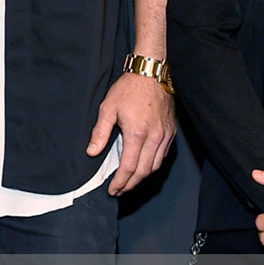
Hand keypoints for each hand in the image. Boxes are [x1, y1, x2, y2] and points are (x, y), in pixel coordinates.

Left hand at [90, 72, 176, 194]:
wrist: (151, 74)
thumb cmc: (129, 89)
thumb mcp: (108, 108)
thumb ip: (100, 133)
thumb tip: (92, 152)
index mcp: (136, 134)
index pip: (128, 167)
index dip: (120, 182)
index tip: (113, 190)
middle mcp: (154, 138)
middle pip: (143, 172)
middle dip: (130, 185)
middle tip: (119, 190)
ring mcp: (165, 136)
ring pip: (155, 166)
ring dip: (142, 178)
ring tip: (130, 182)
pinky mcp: (171, 132)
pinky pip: (163, 156)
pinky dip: (153, 166)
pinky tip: (143, 167)